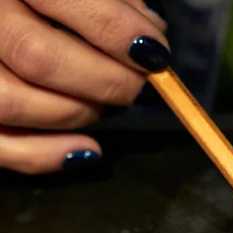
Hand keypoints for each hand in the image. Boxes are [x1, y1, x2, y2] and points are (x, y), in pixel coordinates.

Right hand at [0, 0, 168, 173]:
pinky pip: (0, 146)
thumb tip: (150, 29)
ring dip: (79, 112)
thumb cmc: (49, 4)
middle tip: (138, 86)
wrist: (11, 20)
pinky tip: (89, 150)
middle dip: (107, 81)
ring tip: (106, 106)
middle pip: (37, 58)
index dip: (117, 30)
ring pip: (14, 102)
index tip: (155, 54)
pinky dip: (47, 156)